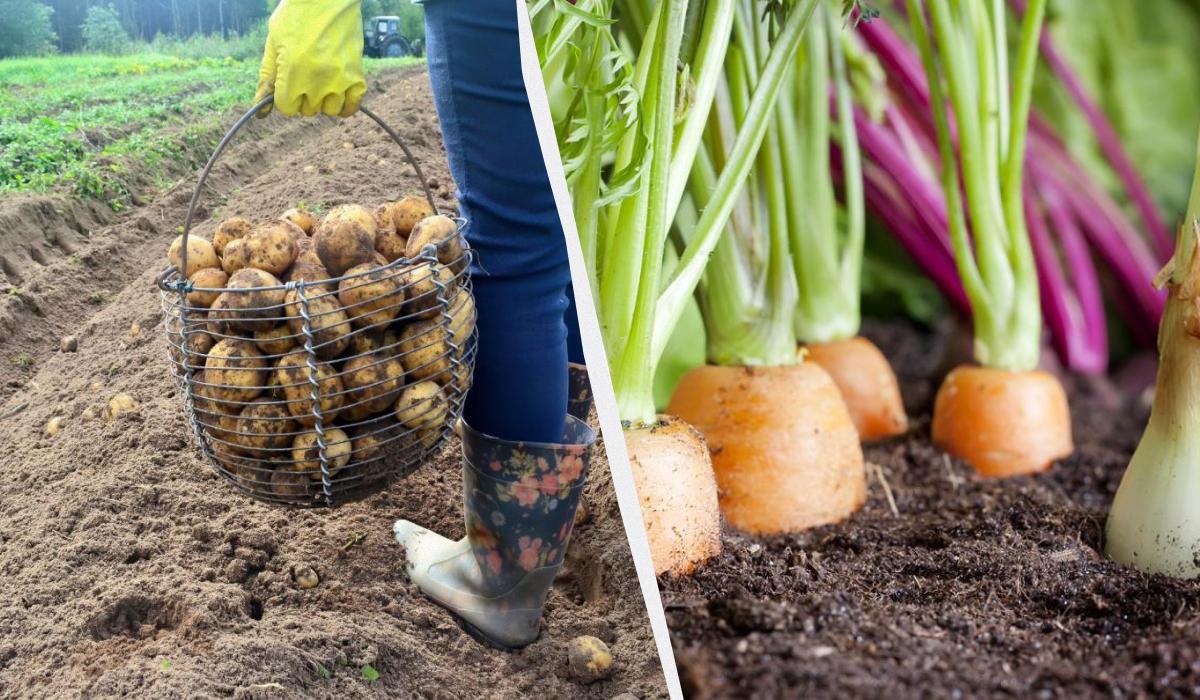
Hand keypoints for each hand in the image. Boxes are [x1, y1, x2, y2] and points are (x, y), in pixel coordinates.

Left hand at [254, 0, 367, 117]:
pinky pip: (353, 105)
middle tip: (306, 74)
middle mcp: (316, 82)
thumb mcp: (273, 43)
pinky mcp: (357, 75)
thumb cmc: (296, 16)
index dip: (285, 97)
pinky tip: (340, 94)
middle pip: (308, 110)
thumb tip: (260, 110)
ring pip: (330, 110)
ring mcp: (339, 80)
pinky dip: (347, 105)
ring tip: (323, 82)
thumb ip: (268, 77)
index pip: (287, 108)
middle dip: (304, 97)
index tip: (289, 83)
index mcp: (292, 73)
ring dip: (325, 101)